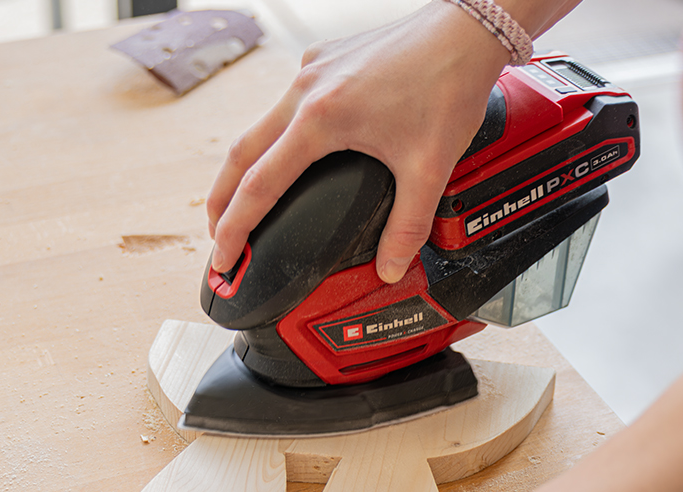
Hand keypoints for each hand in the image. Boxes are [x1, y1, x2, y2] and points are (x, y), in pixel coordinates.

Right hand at [205, 2, 510, 282]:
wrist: (466, 30)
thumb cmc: (447, 86)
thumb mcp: (428, 167)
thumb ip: (407, 225)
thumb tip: (391, 269)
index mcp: (320, 119)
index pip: (259, 186)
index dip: (236, 229)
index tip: (222, 259)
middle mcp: (304, 90)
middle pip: (240, 154)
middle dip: (222, 201)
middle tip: (217, 237)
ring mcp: (311, 71)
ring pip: (259, 125)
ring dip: (245, 166)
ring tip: (242, 200)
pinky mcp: (323, 60)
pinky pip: (286, 103)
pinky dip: (275, 136)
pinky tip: (288, 153)